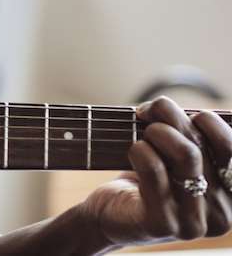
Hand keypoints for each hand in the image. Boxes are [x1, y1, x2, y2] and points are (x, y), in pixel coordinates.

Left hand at [80, 97, 231, 248]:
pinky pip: (154, 169)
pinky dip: (140, 150)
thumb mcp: (177, 160)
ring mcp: (194, 223)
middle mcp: (222, 214)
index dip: (209, 121)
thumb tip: (177, 108)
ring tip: (143, 135)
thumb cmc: (148, 181)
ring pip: (185, 155)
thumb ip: (190, 138)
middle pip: (202, 146)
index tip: (183, 114)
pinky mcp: (163, 224)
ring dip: (156, 132)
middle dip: (171, 118)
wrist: (111, 217)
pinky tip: (134, 152)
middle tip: (149, 114)